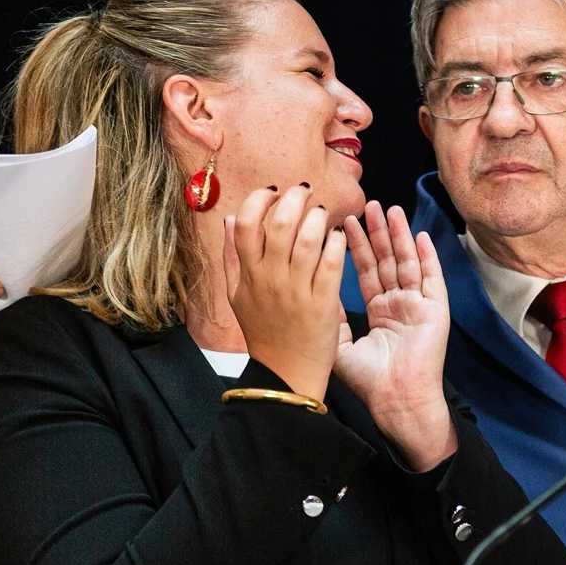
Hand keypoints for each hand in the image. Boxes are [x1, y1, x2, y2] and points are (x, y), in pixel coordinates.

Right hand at [224, 184, 347, 403]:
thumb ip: (231, 256)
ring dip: (318, 218)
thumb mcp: (236, 295)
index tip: (274, 191)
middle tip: (305, 192)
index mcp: (248, 274)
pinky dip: (336, 243)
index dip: (260, 199)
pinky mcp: (323, 303)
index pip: (245, 223)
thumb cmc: (263, 331)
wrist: (285, 374)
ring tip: (322, 213)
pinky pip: (331, 264)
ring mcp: (296, 291)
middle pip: (279, 224)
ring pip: (307, 239)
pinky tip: (339, 237)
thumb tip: (226, 219)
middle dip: (295, 199)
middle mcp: (270, 279)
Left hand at [339, 202, 455, 471]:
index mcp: (379, 312)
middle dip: (377, 233)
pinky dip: (426, 256)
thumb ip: (333, 318)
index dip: (357, 247)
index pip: (366, 272)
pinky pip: (431, 277)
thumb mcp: (342, 346)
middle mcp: (399, 304)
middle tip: (367, 204)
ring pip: (407, 262)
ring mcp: (418, 305)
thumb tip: (318, 290)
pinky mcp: (435, 309)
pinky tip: (419, 235)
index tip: (344, 223)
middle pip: (387, 260)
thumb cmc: (371, 382)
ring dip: (399, 235)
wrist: (397, 401)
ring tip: (389, 209)